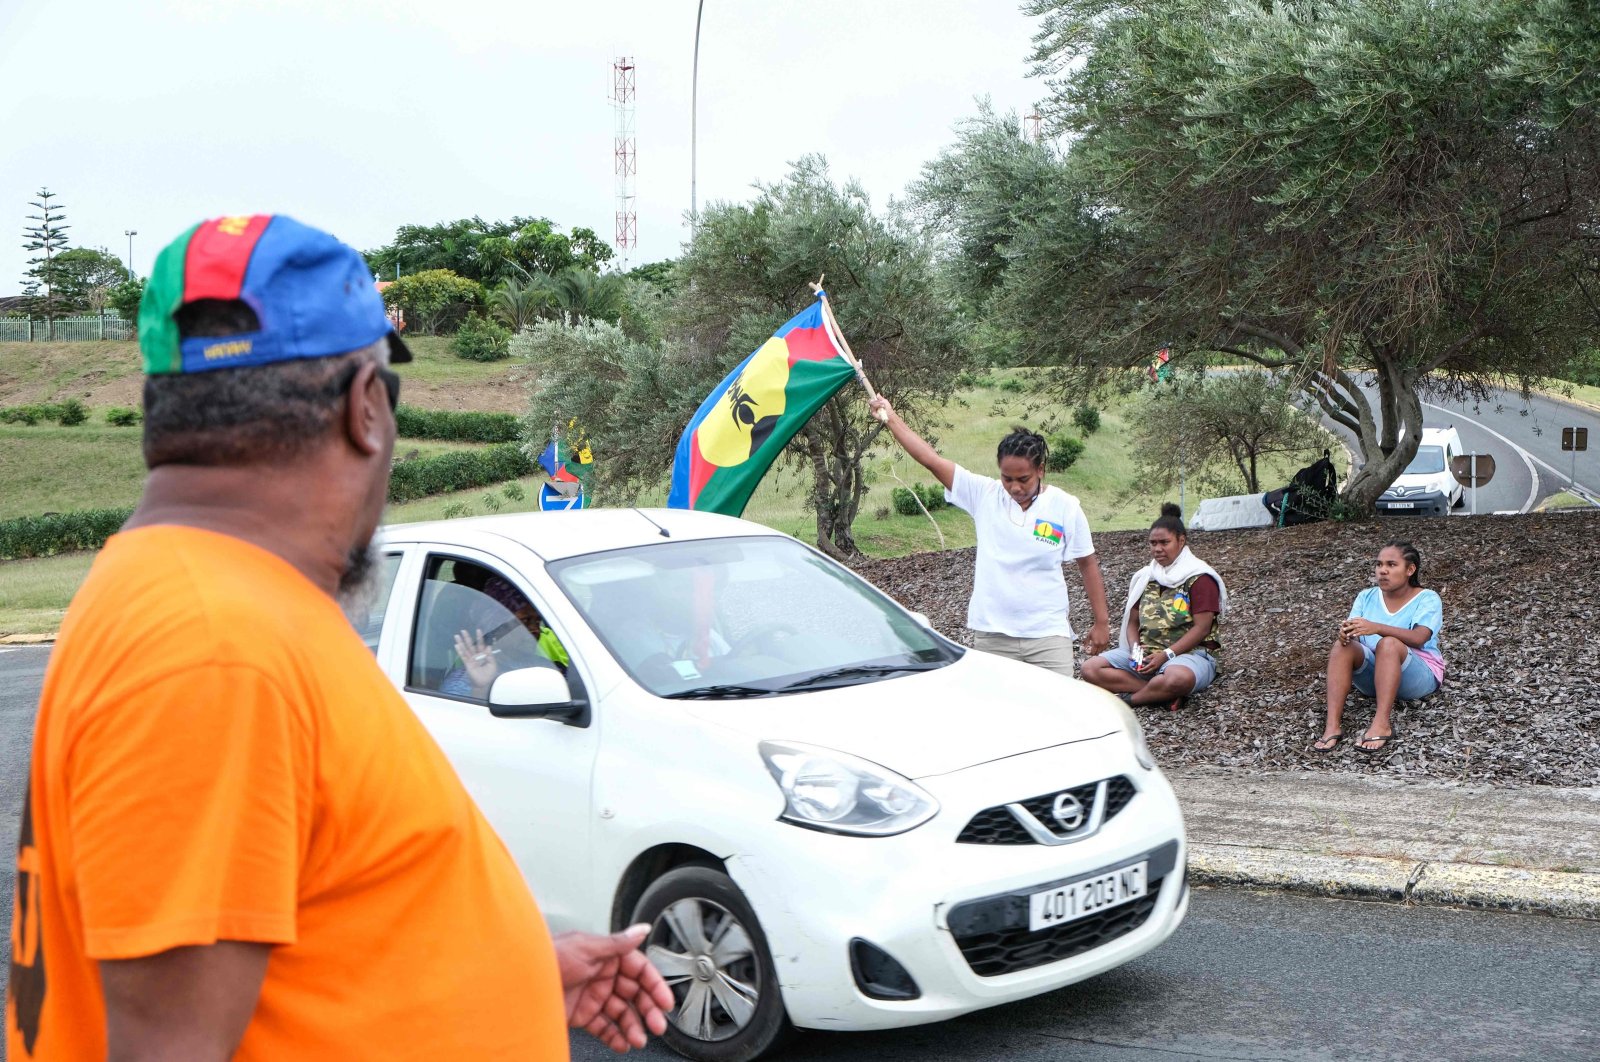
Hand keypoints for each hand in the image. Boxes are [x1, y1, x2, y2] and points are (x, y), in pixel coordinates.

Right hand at [454, 628, 498, 688]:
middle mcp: (476, 655)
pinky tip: (456, 645)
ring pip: (465, 649)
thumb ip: (490, 656)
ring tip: (456, 636)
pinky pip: (463, 656)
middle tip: (463, 630)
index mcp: (483, 654)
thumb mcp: (492, 664)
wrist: (484, 683)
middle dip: (467, 638)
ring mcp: (471, 659)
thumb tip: (488, 646)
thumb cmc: (489, 674)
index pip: (481, 644)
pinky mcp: (467, 664)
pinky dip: (460, 651)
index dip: (479, 637)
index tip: (478, 630)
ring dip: (461, 643)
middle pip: (471, 645)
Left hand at [556, 925, 675, 1052]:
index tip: (664, 1002)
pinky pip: (604, 1027)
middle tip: (656, 1025)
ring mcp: (593, 996)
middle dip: (647, 1010)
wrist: (518, 983)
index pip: (640, 970)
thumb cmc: (547, 958)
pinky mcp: (582, 1014)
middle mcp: (602, 975)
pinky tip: (623, 1043)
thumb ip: (617, 943)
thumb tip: (642, 929)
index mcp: (607, 955)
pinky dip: (615, 1036)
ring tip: (637, 1039)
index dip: (654, 986)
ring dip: (632, 1027)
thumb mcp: (585, 947)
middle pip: (634, 994)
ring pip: (622, 1014)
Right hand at [868, 395, 892, 423]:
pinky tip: (881, 407)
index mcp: (876, 403)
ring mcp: (873, 410)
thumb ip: (881, 398)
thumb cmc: (888, 409)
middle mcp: (873, 406)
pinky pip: (873, 407)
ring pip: (872, 403)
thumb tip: (877, 393)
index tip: (872, 395)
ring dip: (878, 404)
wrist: (889, 414)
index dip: (871, 398)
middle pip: (870, 401)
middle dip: (876, 401)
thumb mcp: (885, 401)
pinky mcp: (872, 413)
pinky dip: (877, 406)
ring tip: (883, 406)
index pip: (871, 400)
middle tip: (881, 402)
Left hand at [1086, 621, 1111, 656]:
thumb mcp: (1088, 636)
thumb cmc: (1094, 629)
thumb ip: (1086, 642)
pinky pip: (1105, 647)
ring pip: (1102, 651)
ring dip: (1098, 651)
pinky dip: (1102, 648)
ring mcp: (1105, 643)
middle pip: (1097, 653)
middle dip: (1094, 653)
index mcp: (1095, 643)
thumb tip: (1084, 648)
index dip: (1090, 653)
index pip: (1093, 652)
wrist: (1101, 624)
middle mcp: (1100, 644)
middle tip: (1091, 652)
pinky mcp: (1107, 641)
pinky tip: (1099, 647)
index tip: (1088, 652)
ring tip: (1095, 649)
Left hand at [1135, 650, 1165, 675]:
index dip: (1141, 670)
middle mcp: (1154, 667)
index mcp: (1152, 664)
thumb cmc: (1158, 655)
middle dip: (1143, 673)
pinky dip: (1149, 672)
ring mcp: (1156, 668)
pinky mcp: (1158, 668)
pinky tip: (1147, 671)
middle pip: (1147, 672)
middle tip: (1139, 672)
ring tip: (1142, 672)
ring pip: (1150, 672)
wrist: (1165, 656)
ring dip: (1146, 673)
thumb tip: (1143, 660)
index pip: (1146, 668)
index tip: (1138, 670)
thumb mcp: (1152, 655)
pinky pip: (1152, 671)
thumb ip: (1147, 658)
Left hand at [1339, 618, 1374, 641]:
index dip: (1347, 621)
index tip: (1342, 622)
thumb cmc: (1368, 623)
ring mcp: (1363, 628)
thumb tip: (1350, 618)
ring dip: (1351, 632)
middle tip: (1343, 629)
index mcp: (1360, 620)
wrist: (1376, 627)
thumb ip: (1357, 618)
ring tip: (1347, 635)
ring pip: (1356, 630)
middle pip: (1353, 625)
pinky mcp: (1365, 632)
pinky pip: (1360, 633)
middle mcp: (1361, 624)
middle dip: (1348, 627)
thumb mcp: (1363, 619)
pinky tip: (1353, 636)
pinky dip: (1357, 634)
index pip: (1352, 621)